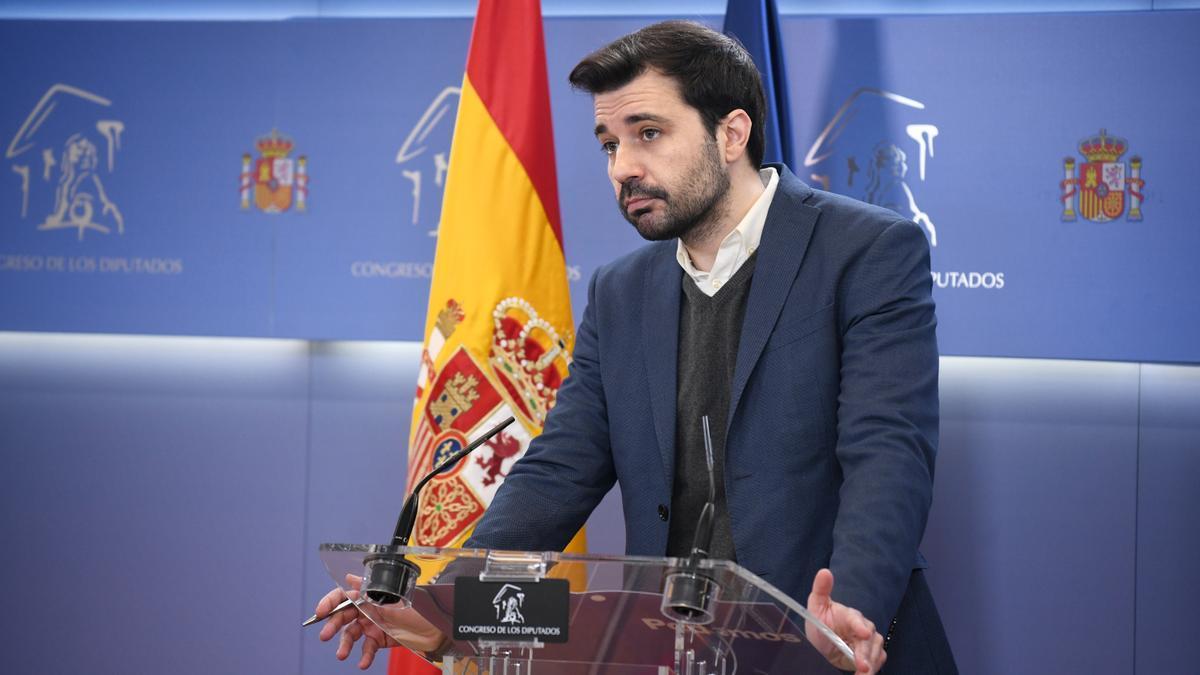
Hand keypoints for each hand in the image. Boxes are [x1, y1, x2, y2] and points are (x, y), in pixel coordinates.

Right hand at [315, 574, 447, 669]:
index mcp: (370, 595)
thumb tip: (350, 578)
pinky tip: (362, 663)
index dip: (330, 602)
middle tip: (325, 635)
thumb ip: (372, 591)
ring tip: (341, 655)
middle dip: (333, 625)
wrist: (439, 626)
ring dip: (345, 645)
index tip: (320, 612)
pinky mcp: (380, 640)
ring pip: (352, 634)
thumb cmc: (420, 606)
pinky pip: (367, 649)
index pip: (345, 595)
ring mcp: (374, 625)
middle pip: (344, 616)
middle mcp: (369, 609)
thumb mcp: (396, 598)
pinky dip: (364, 656)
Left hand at [804, 569, 886, 673]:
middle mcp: (862, 627)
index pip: (856, 618)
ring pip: (876, 651)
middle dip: (865, 653)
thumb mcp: (816, 607)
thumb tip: (824, 572)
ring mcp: (869, 641)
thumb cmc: (821, 622)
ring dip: (870, 663)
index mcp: (849, 615)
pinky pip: (878, 660)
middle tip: (861, 665)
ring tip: (862, 674)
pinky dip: (872, 669)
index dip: (860, 626)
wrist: (824, 642)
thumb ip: (821, 590)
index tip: (863, 633)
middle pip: (869, 639)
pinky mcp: (872, 654)